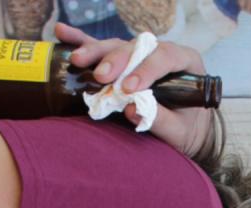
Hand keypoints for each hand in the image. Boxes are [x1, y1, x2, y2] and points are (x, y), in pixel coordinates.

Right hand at [55, 22, 215, 159]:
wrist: (187, 130)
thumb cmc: (187, 129)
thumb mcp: (180, 131)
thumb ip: (160, 120)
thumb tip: (131, 110)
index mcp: (185, 62)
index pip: (165, 57)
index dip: (146, 69)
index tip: (129, 87)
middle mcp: (162, 52)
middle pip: (137, 47)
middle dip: (117, 60)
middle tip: (102, 77)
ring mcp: (140, 54)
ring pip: (117, 45)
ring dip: (96, 52)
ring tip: (78, 61)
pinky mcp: (123, 62)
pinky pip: (102, 48)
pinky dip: (82, 41)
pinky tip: (62, 33)